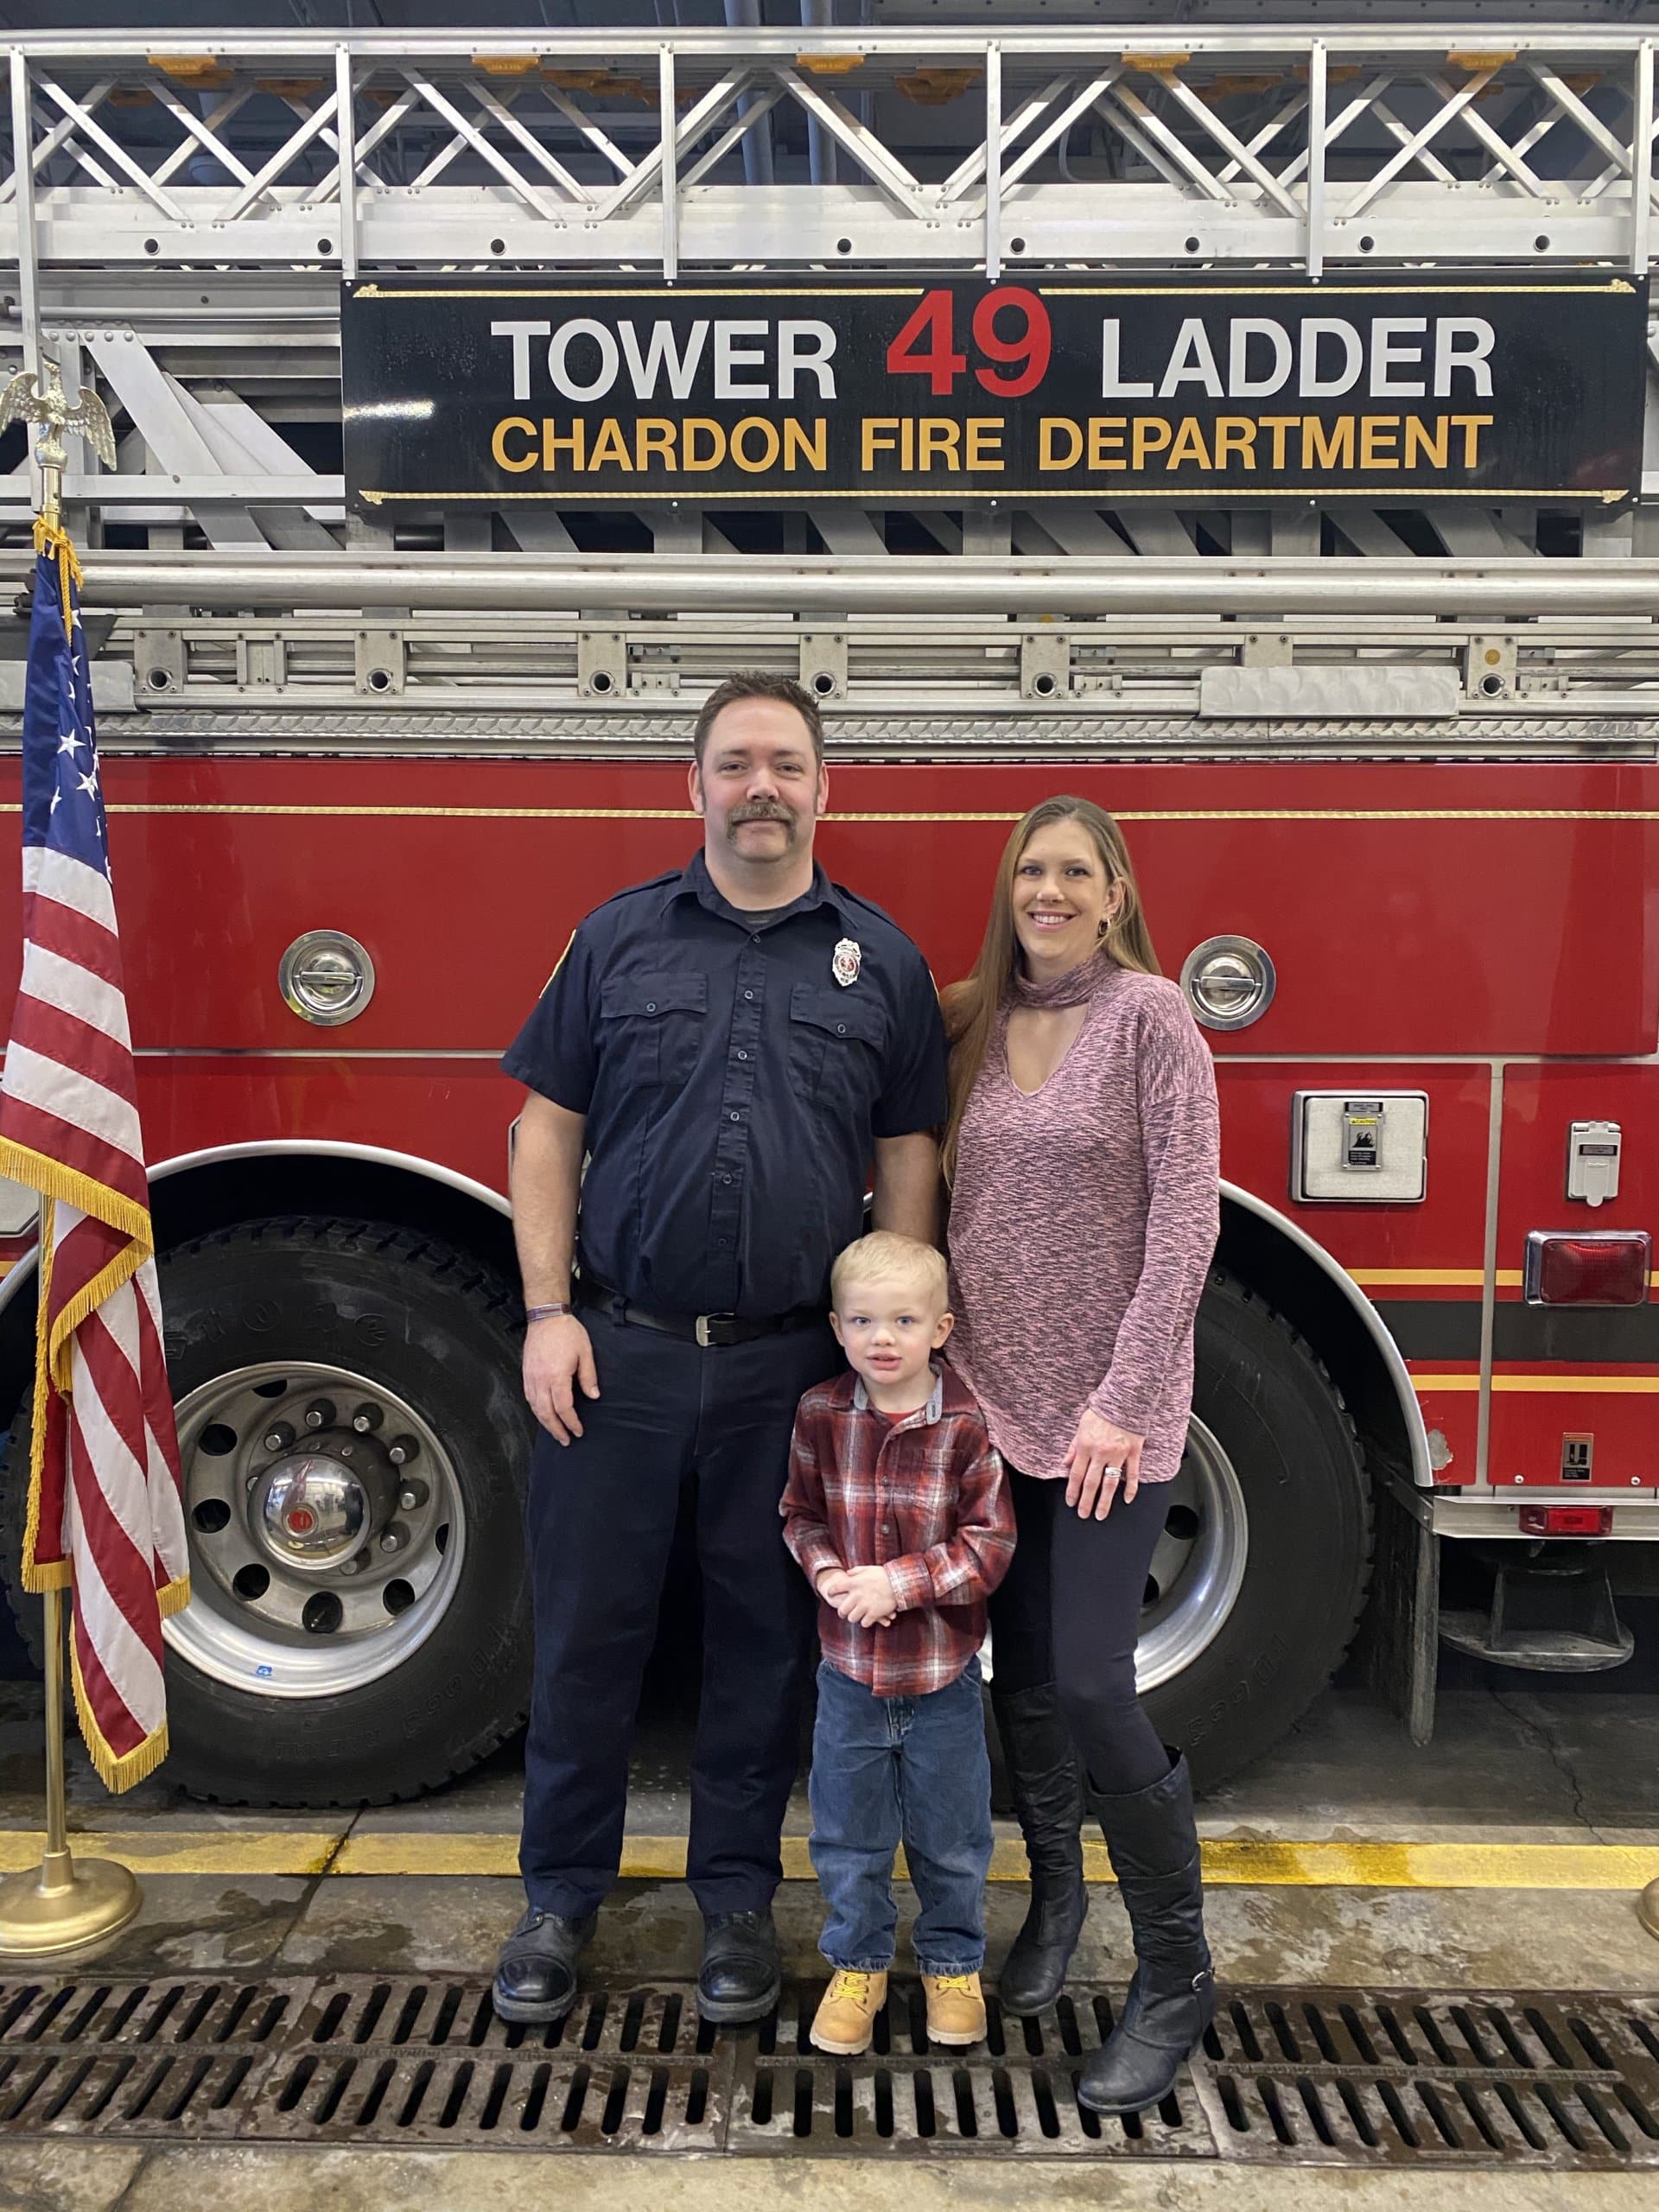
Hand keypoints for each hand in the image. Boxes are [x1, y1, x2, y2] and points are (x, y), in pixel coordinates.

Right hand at [523, 1313, 598, 1444]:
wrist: (546, 1317)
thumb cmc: (567, 1333)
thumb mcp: (585, 1352)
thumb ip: (588, 1376)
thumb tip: (593, 1396)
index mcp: (557, 1377)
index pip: (563, 1408)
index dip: (571, 1422)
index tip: (578, 1431)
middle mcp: (540, 1380)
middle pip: (546, 1413)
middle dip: (556, 1429)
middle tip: (566, 1440)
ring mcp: (531, 1378)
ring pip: (535, 1407)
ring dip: (545, 1423)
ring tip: (555, 1432)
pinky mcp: (526, 1374)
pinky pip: (529, 1398)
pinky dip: (536, 1410)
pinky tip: (542, 1414)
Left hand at [824, 1564, 897, 1628]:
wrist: (899, 1583)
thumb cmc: (883, 1575)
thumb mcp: (868, 1569)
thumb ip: (856, 1571)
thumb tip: (847, 1573)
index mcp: (853, 1583)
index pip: (835, 1589)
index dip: (831, 1592)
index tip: (830, 1594)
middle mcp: (857, 1595)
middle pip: (842, 1610)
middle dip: (842, 1613)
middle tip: (843, 1613)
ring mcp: (865, 1605)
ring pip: (852, 1618)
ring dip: (854, 1618)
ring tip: (857, 1616)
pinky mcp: (874, 1614)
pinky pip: (864, 1623)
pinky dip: (865, 1622)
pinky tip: (867, 1618)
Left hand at [1063, 1409, 1142, 1520]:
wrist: (1124, 1401)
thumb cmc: (1101, 1412)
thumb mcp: (1081, 1427)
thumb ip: (1073, 1447)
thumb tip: (1064, 1463)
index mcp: (1086, 1446)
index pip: (1076, 1474)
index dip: (1072, 1490)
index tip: (1071, 1502)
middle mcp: (1101, 1453)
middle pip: (1091, 1483)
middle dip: (1086, 1501)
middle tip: (1083, 1514)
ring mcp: (1118, 1454)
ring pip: (1110, 1483)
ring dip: (1104, 1501)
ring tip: (1101, 1515)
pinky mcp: (1133, 1453)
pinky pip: (1132, 1474)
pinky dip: (1130, 1488)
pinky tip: (1126, 1500)